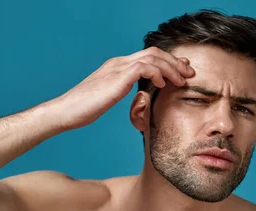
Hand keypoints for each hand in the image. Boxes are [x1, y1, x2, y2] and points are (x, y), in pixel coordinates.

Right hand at [48, 46, 194, 130]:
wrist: (65, 111)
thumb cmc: (85, 109)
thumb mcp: (109, 97)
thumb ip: (124, 91)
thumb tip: (140, 96)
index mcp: (118, 66)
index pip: (148, 56)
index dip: (168, 62)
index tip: (182, 71)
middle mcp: (119, 62)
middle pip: (154, 52)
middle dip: (175, 61)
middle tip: (190, 73)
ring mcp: (117, 67)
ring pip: (153, 57)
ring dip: (171, 68)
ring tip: (182, 80)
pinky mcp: (117, 76)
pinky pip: (144, 67)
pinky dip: (157, 73)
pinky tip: (162, 84)